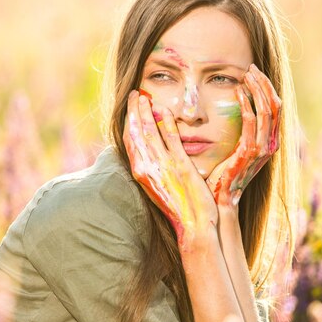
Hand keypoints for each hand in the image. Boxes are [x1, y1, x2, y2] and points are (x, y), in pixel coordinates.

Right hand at [123, 90, 217, 247]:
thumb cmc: (179, 209)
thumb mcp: (159, 188)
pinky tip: (164, 109)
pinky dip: (165, 121)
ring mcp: (162, 166)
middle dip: (133, 111)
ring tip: (144, 96)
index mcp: (140, 174)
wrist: (193, 226)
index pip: (129, 142)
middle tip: (134, 95)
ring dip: (145, 111)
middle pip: (135, 133)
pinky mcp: (179, 166)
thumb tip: (150, 155)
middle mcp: (146, 168)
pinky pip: (170, 138)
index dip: (128, 122)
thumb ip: (153, 170)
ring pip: (149, 132)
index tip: (130, 109)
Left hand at [207, 64, 281, 207]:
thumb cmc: (222, 174)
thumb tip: (233, 109)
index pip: (275, 107)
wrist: (220, 199)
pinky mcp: (249, 152)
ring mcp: (262, 149)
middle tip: (250, 67)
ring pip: (267, 111)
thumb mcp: (235, 149)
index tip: (253, 72)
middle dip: (263, 83)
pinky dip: (246, 104)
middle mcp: (270, 144)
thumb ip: (240, 132)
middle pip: (275, 105)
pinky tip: (237, 91)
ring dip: (256, 89)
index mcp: (269, 142)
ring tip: (245, 75)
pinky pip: (251, 123)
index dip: (266, 87)